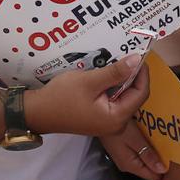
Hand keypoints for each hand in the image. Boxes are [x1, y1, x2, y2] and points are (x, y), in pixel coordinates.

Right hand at [29, 55, 149, 136]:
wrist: (37, 112)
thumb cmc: (61, 97)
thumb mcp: (90, 81)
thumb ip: (115, 72)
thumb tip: (137, 60)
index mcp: (116, 118)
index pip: (141, 93)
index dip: (143, 73)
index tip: (139, 55)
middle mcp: (116, 124)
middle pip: (135, 96)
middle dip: (134, 76)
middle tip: (129, 55)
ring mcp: (108, 122)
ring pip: (124, 97)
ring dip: (123, 80)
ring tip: (119, 62)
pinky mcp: (100, 118)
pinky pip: (114, 100)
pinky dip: (113, 87)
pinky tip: (108, 74)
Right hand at [100, 122, 166, 179]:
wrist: (101, 117)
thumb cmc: (118, 127)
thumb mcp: (135, 140)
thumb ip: (148, 156)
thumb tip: (162, 171)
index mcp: (131, 166)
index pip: (153, 177)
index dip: (164, 170)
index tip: (174, 160)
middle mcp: (127, 165)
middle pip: (149, 169)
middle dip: (160, 160)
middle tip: (170, 148)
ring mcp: (124, 158)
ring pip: (145, 160)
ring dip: (153, 152)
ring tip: (163, 142)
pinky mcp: (123, 150)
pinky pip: (139, 153)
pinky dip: (146, 147)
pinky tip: (151, 138)